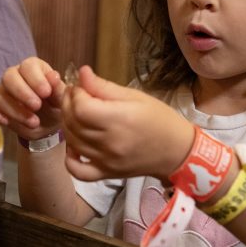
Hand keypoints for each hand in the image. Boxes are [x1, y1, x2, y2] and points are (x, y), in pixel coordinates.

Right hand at [0, 57, 65, 140]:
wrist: (46, 125)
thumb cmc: (54, 106)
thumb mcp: (61, 100)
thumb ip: (58, 89)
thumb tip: (54, 76)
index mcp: (33, 69)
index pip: (28, 65)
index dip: (36, 78)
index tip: (46, 93)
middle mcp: (15, 76)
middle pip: (8, 76)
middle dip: (22, 92)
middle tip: (37, 106)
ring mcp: (2, 91)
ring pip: (0, 95)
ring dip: (15, 110)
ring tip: (34, 123)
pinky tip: (7, 123)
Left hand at [61, 65, 194, 181]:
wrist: (177, 151)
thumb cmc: (159, 119)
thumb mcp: (135, 96)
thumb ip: (104, 86)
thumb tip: (81, 73)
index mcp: (119, 120)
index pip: (81, 107)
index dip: (75, 94)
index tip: (80, 86)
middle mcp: (110, 143)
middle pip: (73, 123)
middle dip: (68, 104)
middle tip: (75, 95)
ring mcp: (106, 161)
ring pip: (72, 142)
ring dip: (67, 124)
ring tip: (76, 113)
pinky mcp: (106, 174)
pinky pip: (78, 171)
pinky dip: (70, 158)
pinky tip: (74, 144)